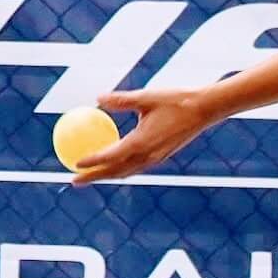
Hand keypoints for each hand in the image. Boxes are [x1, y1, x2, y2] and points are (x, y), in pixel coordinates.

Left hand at [75, 82, 224, 184]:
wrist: (204, 110)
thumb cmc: (175, 100)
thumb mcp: (146, 97)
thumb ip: (121, 100)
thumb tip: (98, 97)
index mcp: (141, 143)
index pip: (110, 157)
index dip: (92, 162)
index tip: (74, 164)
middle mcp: (148, 156)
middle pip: (115, 172)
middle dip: (94, 178)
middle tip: (74, 180)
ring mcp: (155, 159)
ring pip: (126, 172)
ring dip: (107, 176)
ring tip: (89, 177)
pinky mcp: (160, 157)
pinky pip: (135, 167)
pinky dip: (120, 169)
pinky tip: (113, 163)